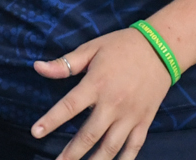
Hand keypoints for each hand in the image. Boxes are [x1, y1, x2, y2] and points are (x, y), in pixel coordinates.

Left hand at [30, 27, 172, 159]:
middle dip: (71, 153)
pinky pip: (133, 147)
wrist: (160, 49)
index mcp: (97, 83)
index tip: (35, 132)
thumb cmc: (122, 46)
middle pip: (89, 135)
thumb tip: (38, 67)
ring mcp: (130, 115)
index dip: (51, 120)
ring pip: (110, 147)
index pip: (69, 106)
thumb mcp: (92, 48)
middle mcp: (113, 103)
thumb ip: (66, 63)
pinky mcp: (144, 121)